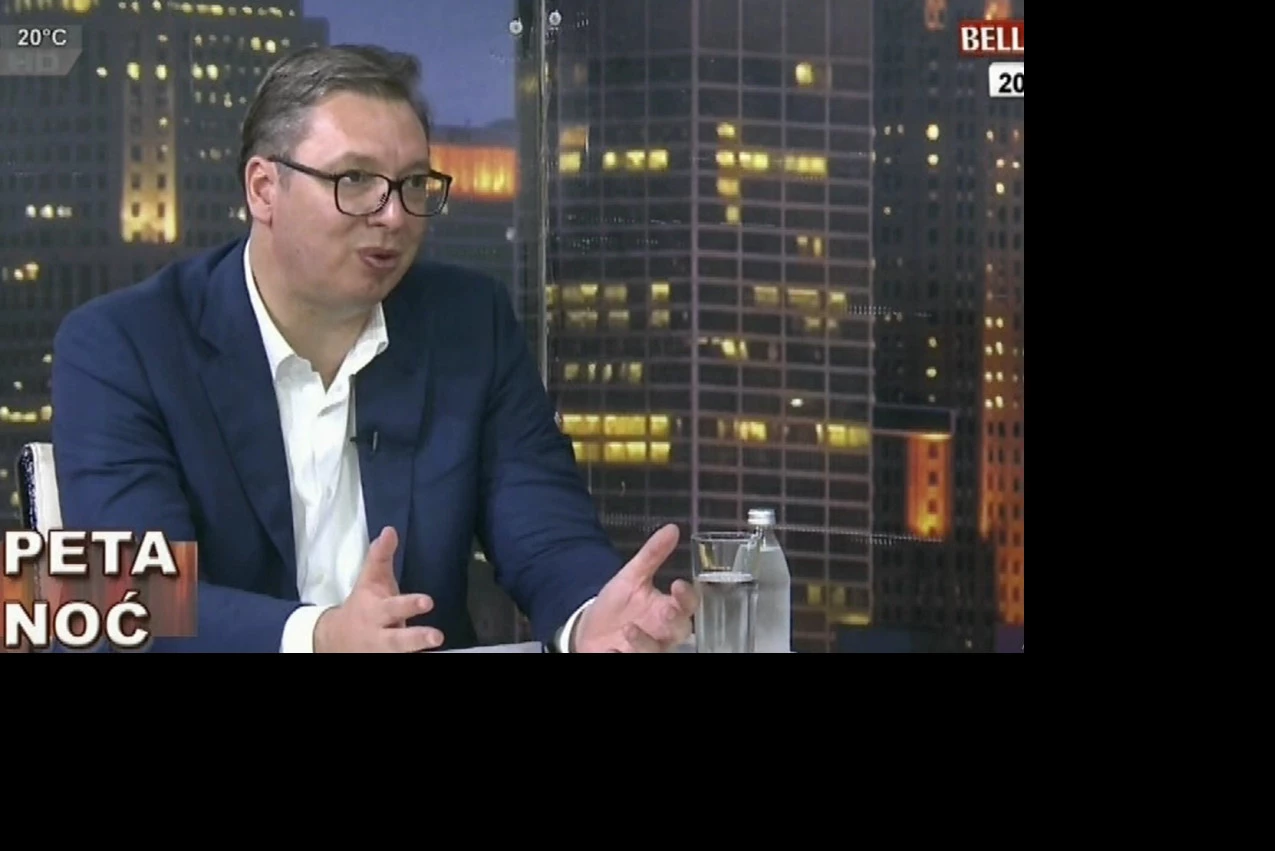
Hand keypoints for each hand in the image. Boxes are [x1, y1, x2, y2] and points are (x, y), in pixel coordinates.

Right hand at [313, 527, 444, 652]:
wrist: (333, 639)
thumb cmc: (363, 605)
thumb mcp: (369, 581)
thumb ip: (380, 557)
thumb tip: (390, 530)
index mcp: (375, 611)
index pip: (393, 606)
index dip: (409, 604)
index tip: (428, 601)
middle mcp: (379, 635)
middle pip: (397, 640)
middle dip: (416, 638)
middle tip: (437, 636)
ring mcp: (382, 653)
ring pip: (398, 654)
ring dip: (416, 652)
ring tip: (435, 647)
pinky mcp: (385, 661)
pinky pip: (400, 662)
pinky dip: (413, 661)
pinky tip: (429, 658)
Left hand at [572, 524, 698, 652]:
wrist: (589, 629)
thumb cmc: (617, 605)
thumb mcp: (631, 577)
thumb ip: (652, 555)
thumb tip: (672, 528)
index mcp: (667, 609)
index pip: (689, 605)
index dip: (688, 596)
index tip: (678, 584)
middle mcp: (663, 633)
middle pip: (681, 632)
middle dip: (675, 622)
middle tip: (666, 610)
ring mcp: (647, 650)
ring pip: (656, 652)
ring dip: (645, 642)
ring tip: (628, 628)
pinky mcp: (628, 661)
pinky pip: (631, 663)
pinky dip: (620, 657)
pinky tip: (611, 650)